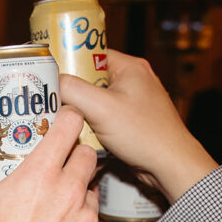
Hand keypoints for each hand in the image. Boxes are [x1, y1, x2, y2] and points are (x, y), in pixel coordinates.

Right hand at [0, 107, 101, 221]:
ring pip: (92, 189)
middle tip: (59, 164)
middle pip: (88, 154)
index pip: (71, 124)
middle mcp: (69, 192)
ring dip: (79, 190)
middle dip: (75, 155)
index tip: (61, 121)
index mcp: (40, 173)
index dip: (67, 118)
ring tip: (58, 202)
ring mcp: (85, 219)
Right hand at [60, 50, 216, 202]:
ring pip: (97, 101)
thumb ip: (73, 90)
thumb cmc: (144, 134)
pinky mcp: (134, 122)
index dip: (69, 63)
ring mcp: (135, 102)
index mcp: (130, 67)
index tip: (51, 76)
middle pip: (91, 79)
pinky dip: (94, 125)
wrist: (171, 166)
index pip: (90, 54)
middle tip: (53, 102)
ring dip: (82, 112)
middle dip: (73, 92)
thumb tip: (51, 81)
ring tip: (66, 120)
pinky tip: (84, 135)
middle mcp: (134, 80)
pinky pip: (106, 118)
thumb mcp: (101, 108)